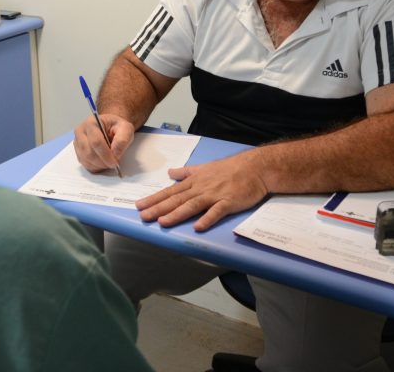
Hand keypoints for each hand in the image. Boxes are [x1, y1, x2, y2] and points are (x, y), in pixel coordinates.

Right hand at [73, 114, 134, 172]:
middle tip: (113, 164)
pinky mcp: (78, 151)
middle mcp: (80, 132)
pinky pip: (85, 164)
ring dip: (99, 165)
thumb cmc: (116, 127)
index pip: (96, 141)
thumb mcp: (125, 128)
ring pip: (86, 160)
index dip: (106, 154)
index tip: (115, 162)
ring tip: (109, 161)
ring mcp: (77, 142)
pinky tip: (103, 162)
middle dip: (103, 162)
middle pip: (88, 153)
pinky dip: (95, 167)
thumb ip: (123, 139)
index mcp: (91, 122)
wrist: (110, 127)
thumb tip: (115, 153)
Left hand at [135, 150, 268, 230]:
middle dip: (158, 208)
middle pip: (176, 199)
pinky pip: (216, 212)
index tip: (139, 205)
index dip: (154, 199)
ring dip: (177, 214)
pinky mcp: (228, 202)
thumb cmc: (229, 168)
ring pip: (192, 205)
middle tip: (143, 216)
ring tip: (162, 222)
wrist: (254, 167)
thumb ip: (186, 172)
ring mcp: (214, 195)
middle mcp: (200, 188)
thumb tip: (170, 172)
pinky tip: (198, 227)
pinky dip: (207, 219)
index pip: (170, 191)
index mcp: (193, 181)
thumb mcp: (204, 167)